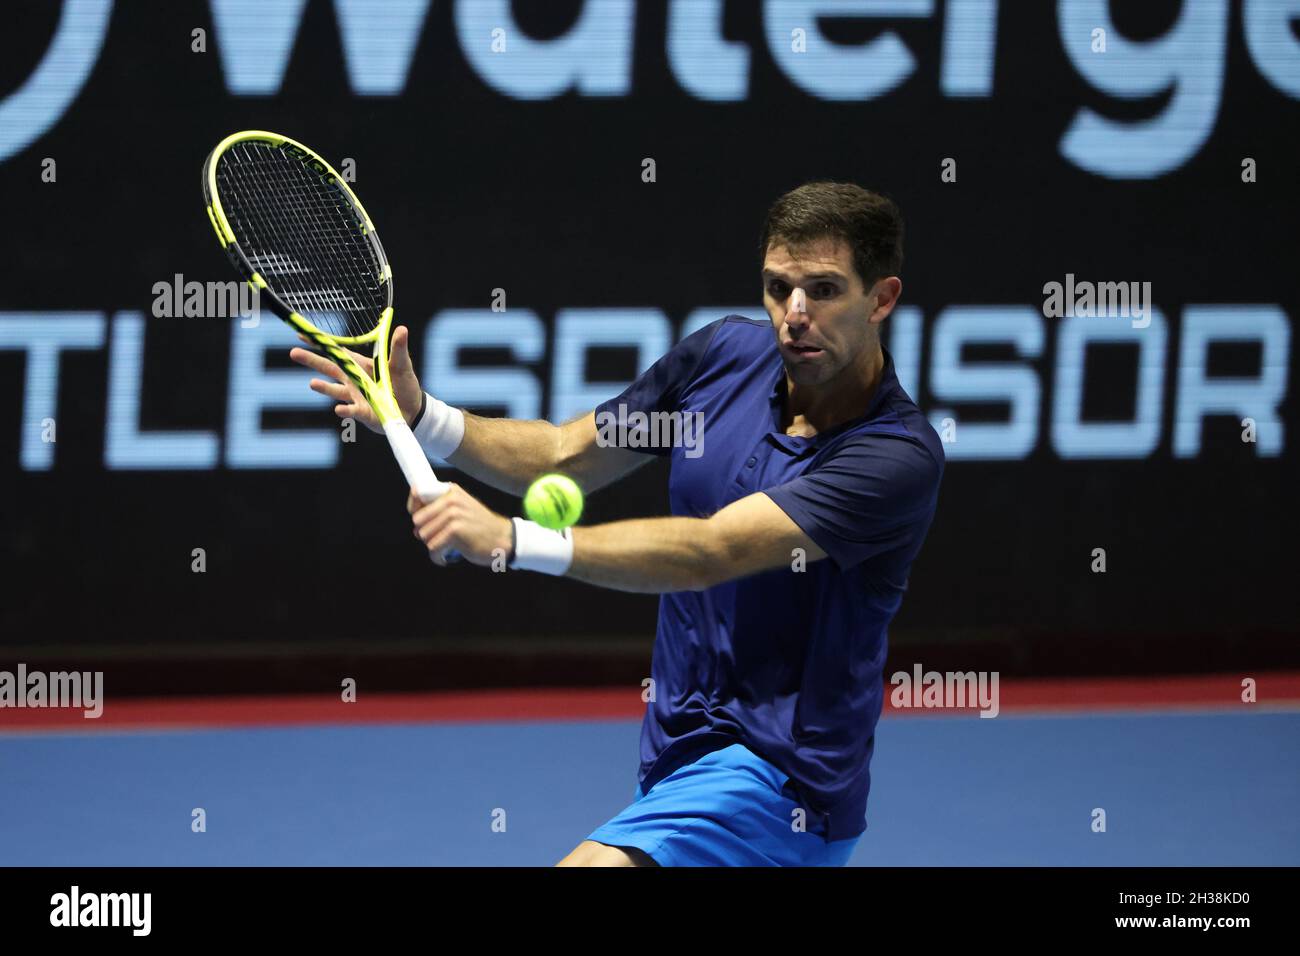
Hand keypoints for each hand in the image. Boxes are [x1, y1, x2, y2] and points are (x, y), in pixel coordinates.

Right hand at [289, 325, 423, 431]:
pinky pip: (353, 410)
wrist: (413, 410)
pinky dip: (346, 410)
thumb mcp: (402, 364)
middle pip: (329, 368)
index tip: (302, 333)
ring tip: (312, 383)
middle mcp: (353, 380)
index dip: (321, 342)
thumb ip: (398, 348)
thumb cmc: (404, 384)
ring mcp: (356, 396)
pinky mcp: (363, 412)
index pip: (337, 351)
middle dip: (312, 360)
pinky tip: (338, 409)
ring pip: (337, 390)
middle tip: (294, 353)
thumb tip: (401, 328)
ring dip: (325, 388)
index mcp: (360, 364)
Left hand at [407, 485, 513, 567]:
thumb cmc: (480, 527)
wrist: (504, 538)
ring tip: (446, 548)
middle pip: (417, 520)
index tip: (422, 522)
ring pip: (424, 535)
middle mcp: (451, 499)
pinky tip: (447, 557)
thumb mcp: (462, 510)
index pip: (417, 493)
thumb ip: (440, 511)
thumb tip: (415, 525)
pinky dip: (438, 556)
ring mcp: (453, 514)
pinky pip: (433, 548)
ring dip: (433, 546)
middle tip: (439, 539)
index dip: (414, 510)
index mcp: (450, 491)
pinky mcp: (455, 530)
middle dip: (425, 533)